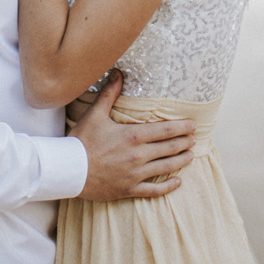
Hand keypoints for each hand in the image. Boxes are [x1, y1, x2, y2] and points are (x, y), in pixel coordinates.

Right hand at [70, 72, 195, 200]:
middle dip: (184, 142)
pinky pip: (154, 190)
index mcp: (133, 135)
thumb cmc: (81, 141)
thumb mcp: (95, 114)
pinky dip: (168, 187)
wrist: (68, 171)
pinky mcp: (129, 189)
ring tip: (190, 156)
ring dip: (181, 161)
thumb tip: (118, 72)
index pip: (165, 130)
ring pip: (166, 167)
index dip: (182, 127)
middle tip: (194, 138)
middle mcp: (139, 155)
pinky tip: (177, 182)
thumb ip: (109, 94)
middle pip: (170, 148)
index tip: (193, 125)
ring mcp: (135, 174)